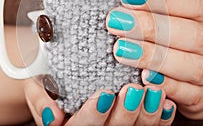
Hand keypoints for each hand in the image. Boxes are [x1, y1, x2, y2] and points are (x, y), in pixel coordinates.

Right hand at [24, 77, 175, 124]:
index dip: (93, 116)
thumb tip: (53, 114)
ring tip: (154, 91)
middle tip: (133, 90)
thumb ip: (41, 100)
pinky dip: (160, 117)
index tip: (104, 94)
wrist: (61, 81)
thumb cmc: (49, 82)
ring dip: (147, 115)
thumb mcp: (37, 86)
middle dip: (125, 114)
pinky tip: (166, 102)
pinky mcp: (132, 124)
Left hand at [106, 0, 202, 120]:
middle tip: (117, 21)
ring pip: (191, 66)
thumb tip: (129, 0)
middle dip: (150, 27)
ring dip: (153, 57)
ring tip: (121, 49)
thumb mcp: (202, 15)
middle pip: (191, 34)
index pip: (195, 2)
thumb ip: (172, 8)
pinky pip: (191, 95)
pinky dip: (168, 87)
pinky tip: (144, 78)